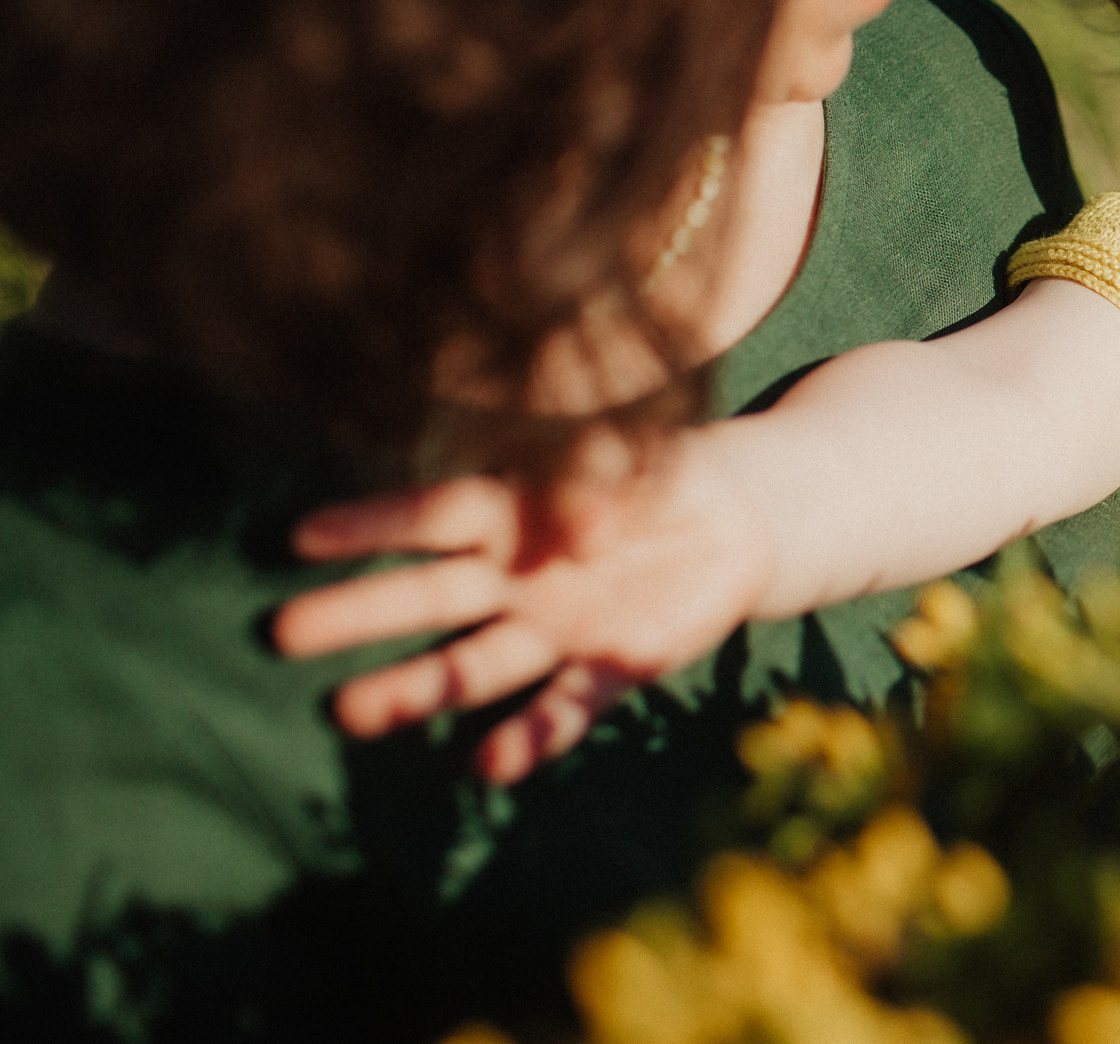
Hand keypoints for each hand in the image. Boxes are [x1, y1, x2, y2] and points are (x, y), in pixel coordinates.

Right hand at [271, 428, 775, 783]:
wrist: (739, 518)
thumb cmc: (665, 473)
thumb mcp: (638, 453)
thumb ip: (597, 481)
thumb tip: (578, 530)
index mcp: (516, 512)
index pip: (437, 516)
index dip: (376, 523)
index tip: (300, 536)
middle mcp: (520, 580)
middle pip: (433, 598)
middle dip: (361, 614)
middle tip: (281, 633)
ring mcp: (560, 630)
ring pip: (476, 665)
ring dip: (419, 689)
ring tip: (353, 713)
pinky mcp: (615, 668)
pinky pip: (567, 706)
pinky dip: (532, 736)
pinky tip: (492, 765)